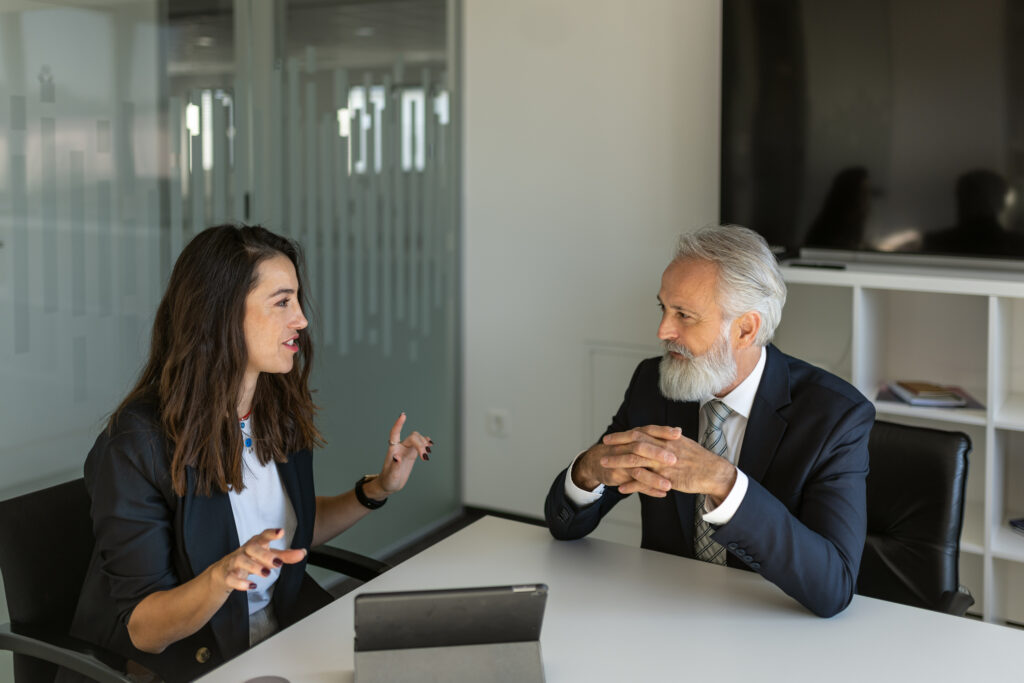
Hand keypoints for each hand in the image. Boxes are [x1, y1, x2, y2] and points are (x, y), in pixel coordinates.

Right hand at [210, 528, 306, 593]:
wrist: (223, 573)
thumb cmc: (249, 560)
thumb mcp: (267, 556)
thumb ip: (284, 555)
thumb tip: (302, 553)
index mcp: (256, 544)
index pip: (263, 536)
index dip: (271, 533)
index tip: (281, 532)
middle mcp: (245, 551)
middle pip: (252, 548)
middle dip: (264, 555)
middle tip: (278, 563)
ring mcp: (234, 562)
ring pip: (241, 560)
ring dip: (253, 566)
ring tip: (266, 573)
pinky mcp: (227, 575)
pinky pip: (231, 577)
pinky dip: (240, 582)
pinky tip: (251, 586)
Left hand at [365, 413, 430, 499]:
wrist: (390, 484)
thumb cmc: (388, 481)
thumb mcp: (391, 476)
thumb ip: (394, 466)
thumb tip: (397, 457)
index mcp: (393, 450)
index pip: (394, 433)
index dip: (399, 424)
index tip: (403, 415)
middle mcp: (400, 447)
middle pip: (412, 437)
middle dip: (420, 444)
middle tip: (425, 457)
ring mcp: (406, 449)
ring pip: (417, 439)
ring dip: (424, 444)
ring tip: (428, 454)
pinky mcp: (412, 454)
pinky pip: (420, 444)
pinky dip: (426, 443)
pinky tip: (430, 444)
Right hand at [571, 425, 680, 497]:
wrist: (597, 461)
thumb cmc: (622, 450)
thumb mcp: (635, 441)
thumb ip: (654, 438)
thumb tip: (679, 432)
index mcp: (633, 436)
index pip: (648, 430)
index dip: (662, 431)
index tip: (678, 433)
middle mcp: (625, 447)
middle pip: (641, 448)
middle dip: (657, 454)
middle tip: (674, 460)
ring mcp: (620, 461)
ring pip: (637, 470)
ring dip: (653, 478)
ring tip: (669, 486)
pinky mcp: (616, 475)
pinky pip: (634, 484)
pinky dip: (648, 490)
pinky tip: (662, 494)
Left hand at [604, 426, 736, 503]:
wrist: (713, 472)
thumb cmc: (699, 458)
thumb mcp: (682, 443)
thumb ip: (668, 439)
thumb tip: (659, 434)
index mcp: (667, 438)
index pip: (641, 433)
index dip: (623, 435)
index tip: (610, 437)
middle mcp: (663, 448)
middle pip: (635, 444)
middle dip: (617, 445)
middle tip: (602, 446)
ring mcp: (664, 464)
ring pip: (636, 461)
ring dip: (618, 463)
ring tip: (604, 465)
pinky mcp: (667, 479)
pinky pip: (645, 482)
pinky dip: (631, 485)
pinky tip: (620, 488)